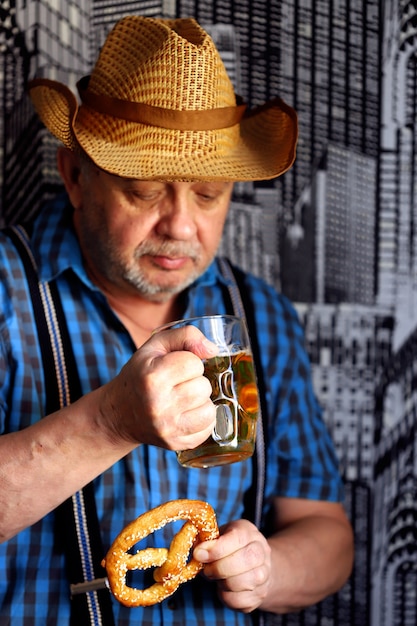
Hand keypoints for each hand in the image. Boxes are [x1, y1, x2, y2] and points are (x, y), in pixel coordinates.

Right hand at [98, 325, 217, 449]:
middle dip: (195, 381)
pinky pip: (208, 428)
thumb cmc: (141, 375)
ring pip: (210, 409)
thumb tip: (212, 350)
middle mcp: (158, 404)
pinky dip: (202, 419)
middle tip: (179, 384)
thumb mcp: (155, 346)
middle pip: (203, 386)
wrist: (119, 414)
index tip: (175, 367)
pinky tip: (187, 414)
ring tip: (184, 399)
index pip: (194, 363)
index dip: (189, 361)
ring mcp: (167, 428)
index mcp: (152, 377)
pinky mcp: (175, 444)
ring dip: (201, 401)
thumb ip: (186, 335)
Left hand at [193, 519, 271, 612]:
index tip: (198, 554)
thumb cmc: (230, 548)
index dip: (217, 548)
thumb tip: (197, 552)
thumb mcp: (218, 536)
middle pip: (245, 560)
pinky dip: (227, 596)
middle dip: (220, 567)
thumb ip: (206, 541)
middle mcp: (262, 551)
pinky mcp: (260, 594)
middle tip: (207, 569)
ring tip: (216, 577)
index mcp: (248, 532)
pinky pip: (240, 600)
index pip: (237, 538)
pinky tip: (224, 587)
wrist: (255, 565)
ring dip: (223, 583)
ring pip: (244, 583)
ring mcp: (264, 574)